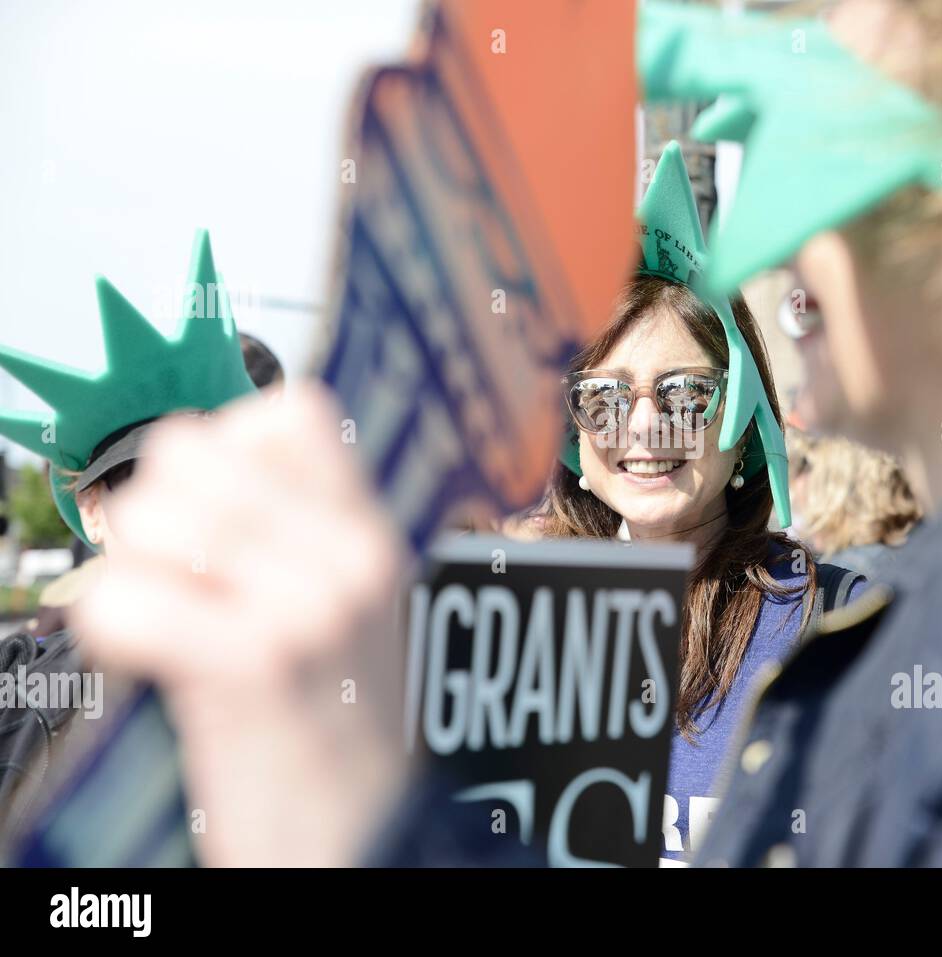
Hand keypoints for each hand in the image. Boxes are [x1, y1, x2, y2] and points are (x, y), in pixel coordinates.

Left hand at [70, 383, 412, 865]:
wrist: (369, 838)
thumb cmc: (339, 725)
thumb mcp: (353, 604)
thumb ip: (301, 525)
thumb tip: (207, 452)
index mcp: (372, 532)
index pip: (287, 411)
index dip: (228, 448)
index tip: (221, 511)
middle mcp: (349, 556)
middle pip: (191, 450)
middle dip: (157, 514)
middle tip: (181, 580)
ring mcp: (306, 606)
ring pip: (147, 517)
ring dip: (129, 571)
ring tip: (172, 621)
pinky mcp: (253, 665)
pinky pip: (123, 601)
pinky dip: (114, 632)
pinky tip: (158, 666)